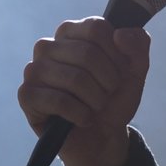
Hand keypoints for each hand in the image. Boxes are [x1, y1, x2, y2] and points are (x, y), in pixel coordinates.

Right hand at [17, 17, 151, 165]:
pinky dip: (80, 114)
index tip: (120, 72)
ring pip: (75, 78)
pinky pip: (58, 101)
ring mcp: (34, 70)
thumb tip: (120, 34)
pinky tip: (82, 119)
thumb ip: (138, 46)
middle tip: (107, 95)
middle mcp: (48, 46)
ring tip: (95, 107)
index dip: (116, 54)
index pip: (96, 28)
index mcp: (71, 32)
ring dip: (96, 100)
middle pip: (88, 53)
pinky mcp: (27, 95)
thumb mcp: (135, 71)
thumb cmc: (113, 99)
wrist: (103, 137)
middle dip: (108, 81)